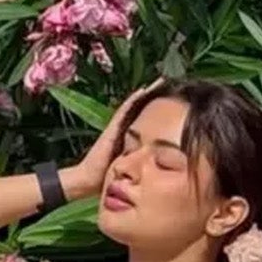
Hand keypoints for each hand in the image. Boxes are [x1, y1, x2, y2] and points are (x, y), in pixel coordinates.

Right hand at [63, 79, 164, 198]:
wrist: (89, 180)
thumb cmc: (107, 179)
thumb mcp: (131, 171)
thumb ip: (142, 166)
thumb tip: (162, 172)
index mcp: (130, 139)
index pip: (146, 120)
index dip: (157, 110)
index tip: (172, 100)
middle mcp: (124, 130)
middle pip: (141, 109)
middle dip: (153, 96)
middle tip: (167, 81)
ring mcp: (117, 127)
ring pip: (134, 106)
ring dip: (146, 93)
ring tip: (159, 81)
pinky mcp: (112, 128)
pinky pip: (124, 110)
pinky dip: (133, 100)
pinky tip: (142, 91)